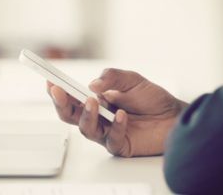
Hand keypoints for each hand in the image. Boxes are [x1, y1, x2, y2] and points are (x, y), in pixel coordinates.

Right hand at [47, 68, 187, 156]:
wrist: (173, 115)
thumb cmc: (152, 98)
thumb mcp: (132, 80)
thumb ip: (112, 78)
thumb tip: (92, 85)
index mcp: (97, 101)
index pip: (72, 97)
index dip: (59, 91)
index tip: (49, 80)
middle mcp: (98, 117)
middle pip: (71, 115)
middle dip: (62, 103)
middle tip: (59, 92)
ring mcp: (107, 132)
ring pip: (86, 129)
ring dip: (86, 114)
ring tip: (93, 101)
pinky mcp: (120, 145)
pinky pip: (111, 139)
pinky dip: (116, 126)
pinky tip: (122, 115)